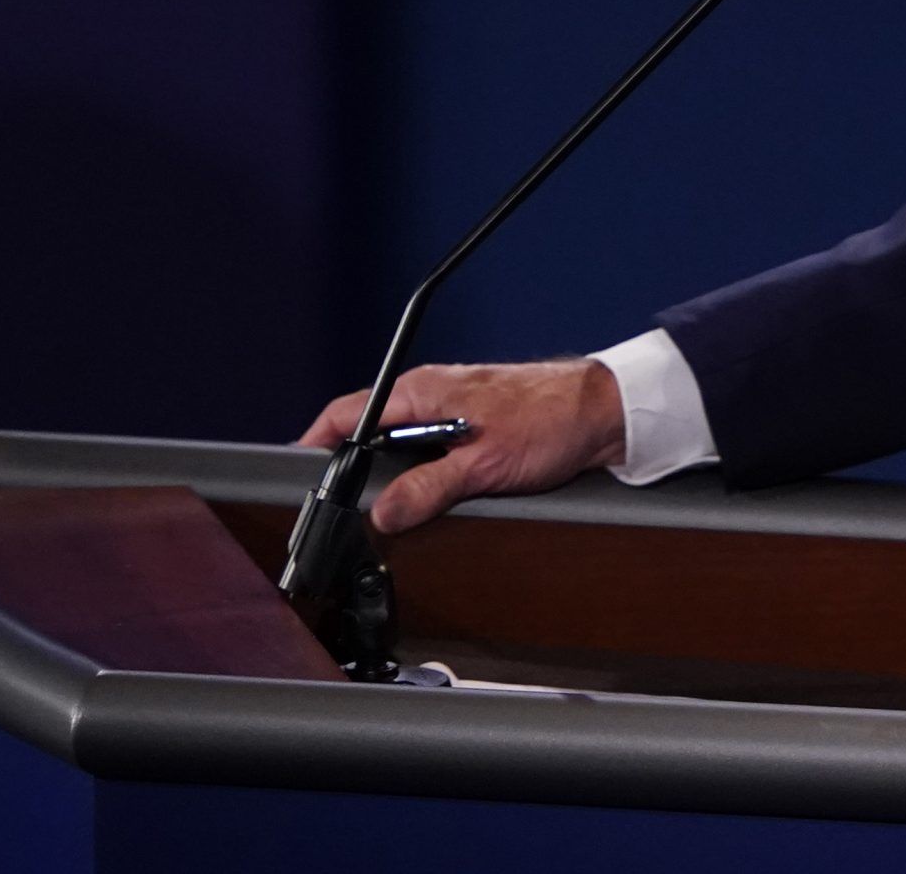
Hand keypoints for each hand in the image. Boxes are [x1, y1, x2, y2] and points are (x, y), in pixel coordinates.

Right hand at [298, 359, 626, 533]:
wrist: (605, 413)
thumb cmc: (552, 418)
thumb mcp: (484, 464)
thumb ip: (429, 488)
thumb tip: (384, 513)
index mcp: (422, 392)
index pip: (347, 414)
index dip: (316, 446)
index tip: (299, 475)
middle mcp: (431, 397)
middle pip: (370, 435)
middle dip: (354, 472)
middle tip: (344, 510)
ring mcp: (451, 412)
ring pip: (402, 449)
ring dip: (394, 479)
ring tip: (391, 511)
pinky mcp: (472, 429)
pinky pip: (430, 455)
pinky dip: (423, 478)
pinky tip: (432, 500)